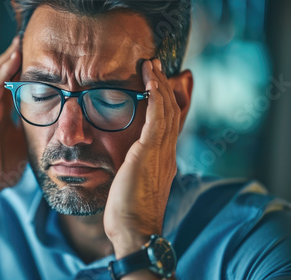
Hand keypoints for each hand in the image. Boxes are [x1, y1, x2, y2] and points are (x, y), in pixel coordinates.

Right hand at [0, 37, 26, 230]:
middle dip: (11, 58)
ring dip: (7, 58)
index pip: (7, 85)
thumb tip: (45, 123)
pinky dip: (3, 72)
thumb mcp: (19, 145)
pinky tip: (13, 58)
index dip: (17, 70)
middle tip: (23, 40)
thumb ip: (27, 130)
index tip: (30, 56)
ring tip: (19, 42)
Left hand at [104, 59, 179, 258]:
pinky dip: (155, 96)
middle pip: (171, 112)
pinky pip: (157, 117)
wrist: (134, 229)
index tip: (157, 85)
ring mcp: (162, 152)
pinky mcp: (149, 152)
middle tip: (155, 67)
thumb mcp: (132, 185)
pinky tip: (150, 81)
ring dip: (158, 86)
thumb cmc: (128, 212)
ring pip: (166, 110)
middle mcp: (167, 153)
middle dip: (163, 87)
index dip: (166, 102)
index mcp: (164, 161)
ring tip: (150, 66)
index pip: (169, 124)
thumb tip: (125, 162)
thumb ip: (133, 169)